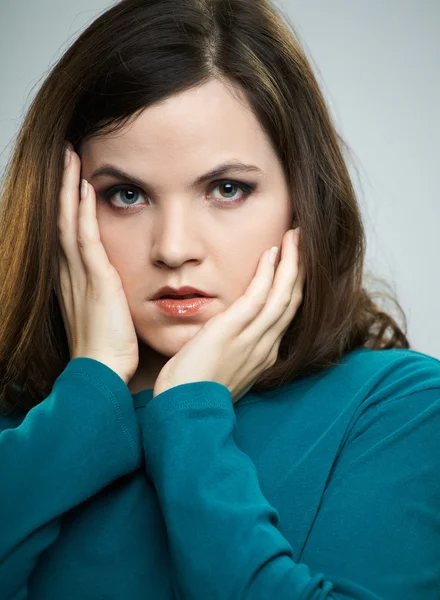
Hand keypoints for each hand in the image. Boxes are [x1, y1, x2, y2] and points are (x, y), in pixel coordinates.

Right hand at [55, 143, 138, 383]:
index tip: (75, 178)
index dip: (69, 204)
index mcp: (77, 280)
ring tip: (70, 157)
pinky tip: (86, 188)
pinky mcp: (95, 280)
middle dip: (63, 186)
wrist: (103, 371)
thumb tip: (121, 285)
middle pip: (63, 219)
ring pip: (70, 221)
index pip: (70, 232)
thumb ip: (112, 294)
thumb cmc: (111, 348)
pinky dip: (83, 211)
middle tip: (65, 155)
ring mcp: (80, 275)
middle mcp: (72, 273)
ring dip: (70, 188)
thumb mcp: (109, 314)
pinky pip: (85, 238)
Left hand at [153, 228, 303, 402]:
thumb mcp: (223, 369)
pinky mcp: (232, 333)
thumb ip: (233, 349)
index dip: (292, 285)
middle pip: (291, 300)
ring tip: (294, 235)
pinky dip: (268, 273)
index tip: (293, 262)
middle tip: (301, 239)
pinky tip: (271, 252)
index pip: (285, 313)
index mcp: (263, 355)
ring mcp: (252, 341)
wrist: (183, 414)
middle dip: (299, 268)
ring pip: (283, 295)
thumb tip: (230, 334)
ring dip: (291, 263)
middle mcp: (265, 347)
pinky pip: (258, 297)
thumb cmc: (195, 392)